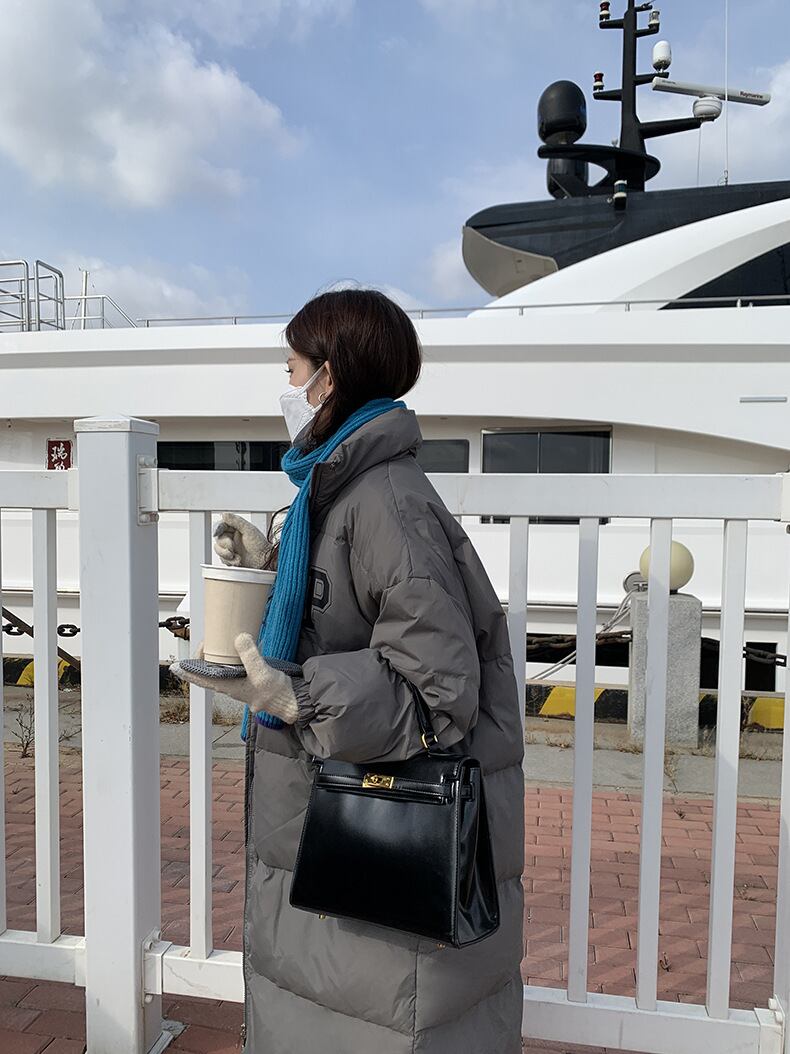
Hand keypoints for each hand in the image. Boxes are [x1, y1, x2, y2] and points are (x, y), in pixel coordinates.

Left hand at [169, 634, 298, 724]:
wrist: (290, 701)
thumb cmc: (275, 693)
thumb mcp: (262, 673)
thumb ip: (250, 655)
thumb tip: (239, 637)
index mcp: (228, 686)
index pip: (201, 678)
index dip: (187, 672)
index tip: (176, 666)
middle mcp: (230, 685)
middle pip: (207, 672)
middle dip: (200, 659)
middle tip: (203, 643)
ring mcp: (238, 682)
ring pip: (218, 670)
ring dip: (213, 658)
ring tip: (212, 645)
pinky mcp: (247, 678)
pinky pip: (231, 667)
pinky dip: (226, 658)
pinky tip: (231, 650)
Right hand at [213, 513, 269, 569]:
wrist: (264, 561)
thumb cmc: (260, 545)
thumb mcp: (249, 530)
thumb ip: (236, 521)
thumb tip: (224, 514)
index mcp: (237, 528)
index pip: (222, 526)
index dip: (218, 529)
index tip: (217, 533)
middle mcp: (233, 538)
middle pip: (218, 539)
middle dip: (224, 544)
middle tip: (232, 547)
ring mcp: (231, 548)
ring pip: (218, 549)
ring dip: (225, 554)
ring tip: (235, 556)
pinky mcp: (231, 558)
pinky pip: (222, 559)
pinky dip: (229, 561)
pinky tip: (238, 560)